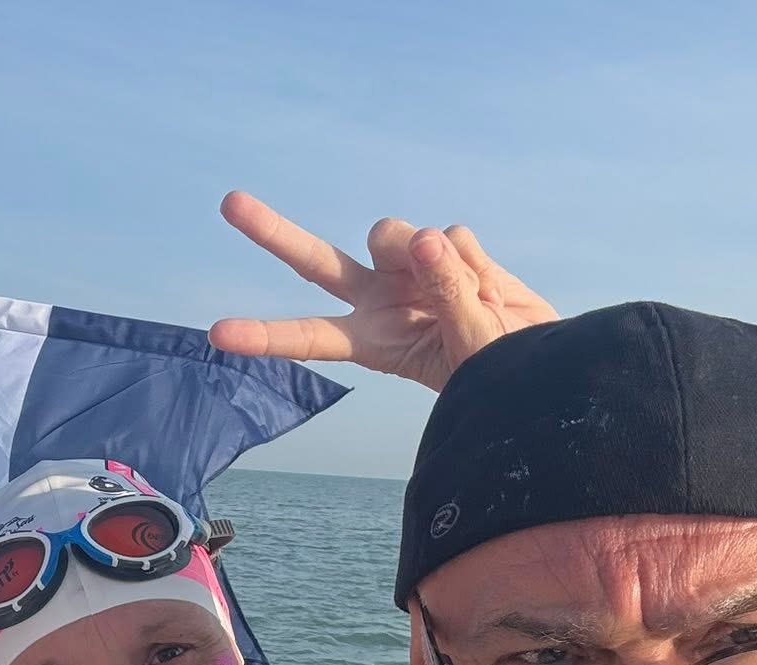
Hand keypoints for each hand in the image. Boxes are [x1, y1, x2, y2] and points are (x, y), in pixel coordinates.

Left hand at [208, 190, 557, 390]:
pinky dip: (476, 262)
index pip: (309, 336)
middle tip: (229, 203)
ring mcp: (407, 270)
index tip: (218, 335)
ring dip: (429, 256)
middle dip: (272, 231)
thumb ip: (445, 290)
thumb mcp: (469, 341)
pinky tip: (489, 289)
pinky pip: (451, 235)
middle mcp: (377, 299)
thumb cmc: (496, 370)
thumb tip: (424, 237)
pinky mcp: (441, 247)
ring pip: (391, 233)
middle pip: (315, 261)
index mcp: (371, 338)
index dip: (264, 335)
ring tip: (470, 296)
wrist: (538, 358)